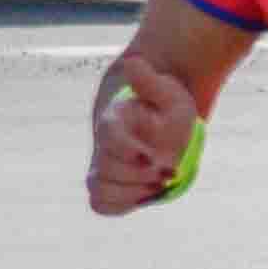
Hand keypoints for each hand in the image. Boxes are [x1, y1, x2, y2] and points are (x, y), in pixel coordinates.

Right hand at [84, 45, 201, 217]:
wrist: (160, 118)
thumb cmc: (164, 105)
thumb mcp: (167, 90)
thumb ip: (149, 81)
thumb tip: (134, 64)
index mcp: (114, 120)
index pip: (108, 135)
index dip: (128, 149)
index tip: (154, 159)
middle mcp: (103, 146)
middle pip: (104, 169)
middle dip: (138, 176)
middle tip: (168, 172)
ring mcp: (105, 166)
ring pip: (99, 190)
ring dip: (131, 193)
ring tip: (159, 185)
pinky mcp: (113, 184)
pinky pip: (102, 204)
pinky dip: (123, 204)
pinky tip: (148, 194)